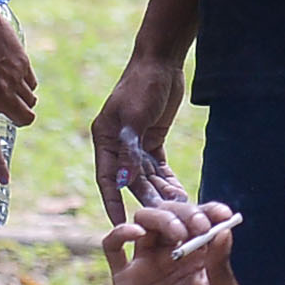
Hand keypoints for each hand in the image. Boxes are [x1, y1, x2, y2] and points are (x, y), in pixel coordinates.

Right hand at [89, 51, 188, 224]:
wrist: (160, 62)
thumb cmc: (142, 85)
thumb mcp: (134, 117)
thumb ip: (129, 150)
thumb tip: (123, 182)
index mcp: (104, 140)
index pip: (106, 178)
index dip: (112, 201)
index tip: (118, 222)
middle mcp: (117, 146)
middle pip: (130, 181)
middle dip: (146, 201)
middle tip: (161, 222)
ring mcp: (135, 144)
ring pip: (147, 176)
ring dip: (160, 193)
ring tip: (176, 213)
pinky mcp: (152, 140)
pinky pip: (159, 167)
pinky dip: (168, 180)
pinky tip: (180, 194)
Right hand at [103, 199, 242, 284]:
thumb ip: (221, 263)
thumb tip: (224, 230)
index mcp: (197, 254)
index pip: (201, 220)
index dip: (209, 211)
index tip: (221, 213)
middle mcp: (171, 252)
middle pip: (171, 214)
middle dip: (185, 213)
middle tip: (197, 226)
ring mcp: (146, 262)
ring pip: (143, 221)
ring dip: (159, 218)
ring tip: (175, 233)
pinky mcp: (125, 275)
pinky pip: (113, 246)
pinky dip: (120, 233)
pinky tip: (135, 233)